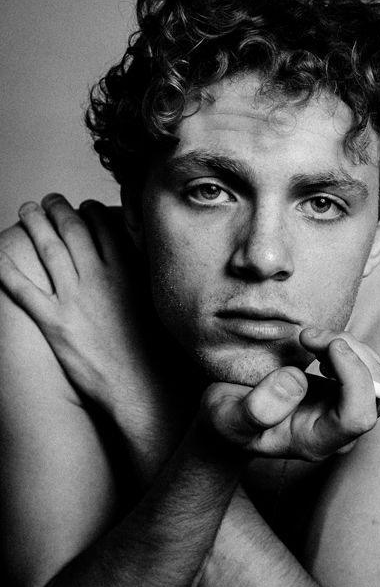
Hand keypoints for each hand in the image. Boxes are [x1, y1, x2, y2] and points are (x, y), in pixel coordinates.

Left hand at [0, 194, 165, 421]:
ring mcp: (74, 300)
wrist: (139, 386)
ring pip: (48, 250)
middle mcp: (98, 280)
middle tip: (50, 200)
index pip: (103, 228)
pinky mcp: (55, 324)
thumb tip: (139, 257)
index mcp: (126, 273)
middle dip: (58, 209)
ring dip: (34, 225)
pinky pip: (24, 291)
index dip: (89, 210)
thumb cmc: (152, 351)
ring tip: (27, 209)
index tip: (84, 205)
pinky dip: (7, 270)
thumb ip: (144, 277)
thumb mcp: (157, 304)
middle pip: (72, 231)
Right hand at [200, 329, 379, 460]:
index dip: (353, 377)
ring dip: (352, 346)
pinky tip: (320, 347)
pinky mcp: (347, 391)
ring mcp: (346, 410)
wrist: (231, 414)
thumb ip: (256, 408)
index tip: (326, 346)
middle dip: (353, 353)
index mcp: (315, 442)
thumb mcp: (225, 416)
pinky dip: (350, 346)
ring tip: (312, 339)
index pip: (358, 416)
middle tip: (310, 336)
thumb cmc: (228, 418)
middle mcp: (339, 430)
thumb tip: (296, 381)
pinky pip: (370, 366)